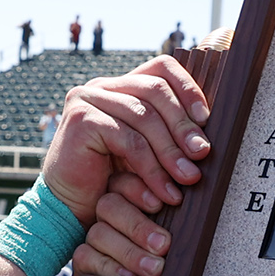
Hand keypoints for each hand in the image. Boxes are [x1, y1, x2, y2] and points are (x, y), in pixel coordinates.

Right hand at [42, 57, 212, 225]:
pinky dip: (151, 167)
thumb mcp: (145, 152)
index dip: (188, 87)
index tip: (206, 119)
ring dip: (170, 152)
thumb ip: (167, 135)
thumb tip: (206, 140)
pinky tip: (163, 190)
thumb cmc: (109, 181)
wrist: (68, 207)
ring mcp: (88, 98)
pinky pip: (128, 140)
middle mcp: (102, 86)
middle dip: (183, 126)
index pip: (161, 68)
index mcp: (120, 86)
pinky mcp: (81, 119)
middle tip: (201, 156)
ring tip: (186, 180)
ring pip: (144, 117)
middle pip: (156, 91)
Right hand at [75, 171, 171, 275]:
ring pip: (99, 232)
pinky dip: (110, 268)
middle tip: (163, 245)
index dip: (142, 190)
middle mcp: (108, 216)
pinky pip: (86, 257)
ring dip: (129, 252)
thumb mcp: (170, 244)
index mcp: (130, 203)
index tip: (171, 201)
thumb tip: (181, 202)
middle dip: (138, 226)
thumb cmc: (166, 269)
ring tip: (153, 269)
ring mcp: (93, 238)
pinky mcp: (83, 260)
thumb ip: (168, 227)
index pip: (126, 183)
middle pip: (110, 205)